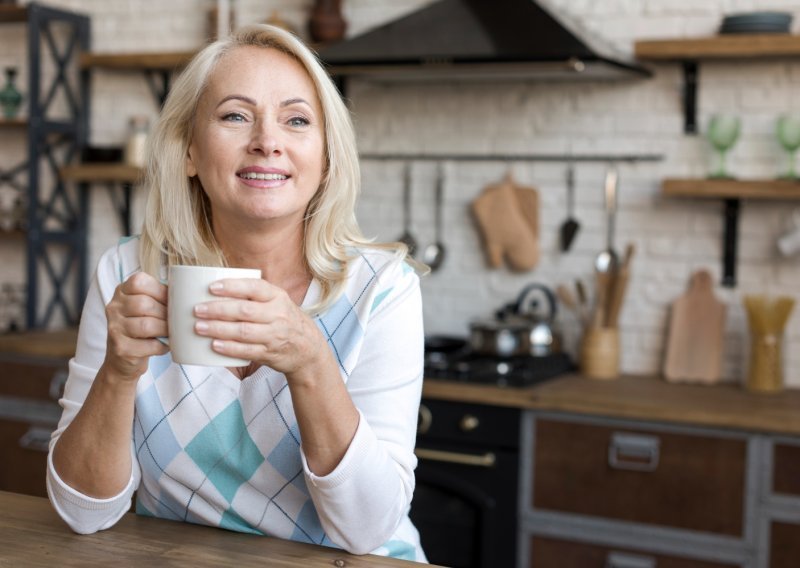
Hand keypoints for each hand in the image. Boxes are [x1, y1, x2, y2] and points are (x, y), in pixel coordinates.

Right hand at [104, 272, 168, 380]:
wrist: (122, 358)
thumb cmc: (142, 327)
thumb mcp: (147, 306)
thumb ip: (160, 296)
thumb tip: (187, 294)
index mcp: (122, 291)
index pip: (139, 282)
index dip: (160, 291)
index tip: (172, 300)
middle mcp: (114, 308)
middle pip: (144, 304)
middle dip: (165, 313)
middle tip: (176, 320)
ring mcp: (114, 328)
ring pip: (146, 325)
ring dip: (165, 329)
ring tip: (171, 332)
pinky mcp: (120, 348)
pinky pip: (149, 345)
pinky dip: (162, 345)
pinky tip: (164, 345)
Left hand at [192, 278, 326, 376]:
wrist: (308, 349)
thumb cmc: (285, 321)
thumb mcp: (278, 302)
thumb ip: (254, 295)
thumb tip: (215, 286)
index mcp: (278, 297)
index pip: (255, 287)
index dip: (232, 286)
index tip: (211, 287)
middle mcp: (278, 315)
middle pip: (245, 310)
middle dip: (218, 310)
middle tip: (198, 309)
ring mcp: (274, 335)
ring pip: (243, 331)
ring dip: (219, 329)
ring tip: (199, 327)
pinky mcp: (270, 353)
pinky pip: (247, 351)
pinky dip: (229, 348)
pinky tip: (214, 345)